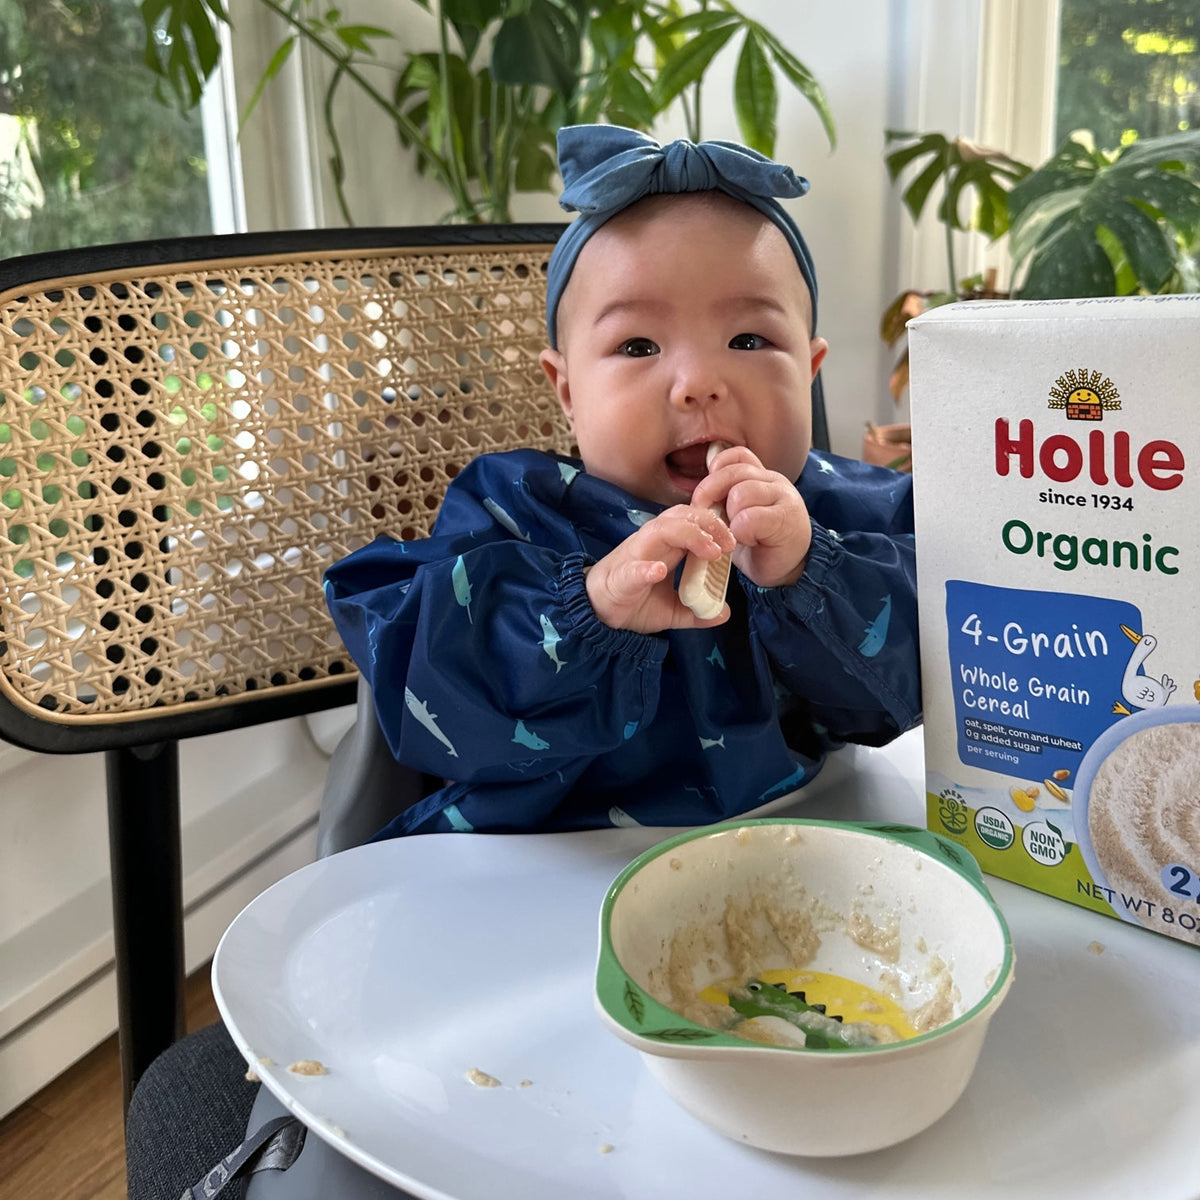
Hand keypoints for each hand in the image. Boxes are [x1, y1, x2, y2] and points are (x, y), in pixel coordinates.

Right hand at [586, 505, 734, 631]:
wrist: (595, 613)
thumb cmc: (633, 601)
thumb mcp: (672, 609)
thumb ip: (697, 610)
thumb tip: (724, 614)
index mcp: (664, 546)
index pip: (690, 520)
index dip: (713, 523)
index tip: (733, 542)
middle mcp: (650, 544)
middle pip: (679, 517)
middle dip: (707, 523)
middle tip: (728, 544)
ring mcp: (634, 557)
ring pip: (659, 531)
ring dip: (688, 536)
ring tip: (710, 553)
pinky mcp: (620, 578)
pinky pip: (632, 569)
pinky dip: (646, 568)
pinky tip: (659, 571)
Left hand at [692, 445, 811, 587]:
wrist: (791, 571)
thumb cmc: (760, 544)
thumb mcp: (738, 514)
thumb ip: (726, 497)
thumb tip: (699, 494)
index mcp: (761, 476)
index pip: (736, 456)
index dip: (717, 471)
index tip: (710, 496)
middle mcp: (774, 481)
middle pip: (732, 473)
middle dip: (711, 496)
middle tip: (710, 520)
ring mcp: (783, 497)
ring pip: (740, 494)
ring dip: (730, 518)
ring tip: (737, 533)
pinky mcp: (785, 519)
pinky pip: (749, 518)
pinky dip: (741, 533)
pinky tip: (750, 541)